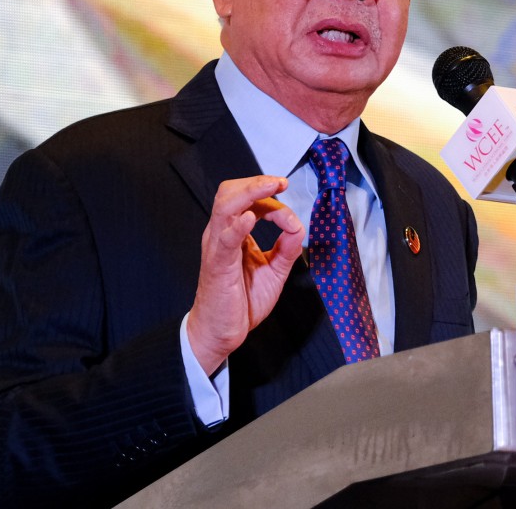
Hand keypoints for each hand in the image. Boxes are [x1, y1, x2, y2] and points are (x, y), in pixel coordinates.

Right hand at [187, 176, 304, 374]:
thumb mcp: (273, 271)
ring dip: (250, 192)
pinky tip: (251, 219)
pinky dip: (238, 226)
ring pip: (225, 206)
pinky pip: (225, 239)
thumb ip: (286, 249)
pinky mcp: (218, 265)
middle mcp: (221, 234)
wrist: (220, 332)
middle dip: (256, 182)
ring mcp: (217, 247)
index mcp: (233, 233)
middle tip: (280, 182)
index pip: (249, 202)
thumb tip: (298, 228)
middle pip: (230, 192)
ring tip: (271, 187)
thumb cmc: (241, 301)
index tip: (292, 219)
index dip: (273, 201)